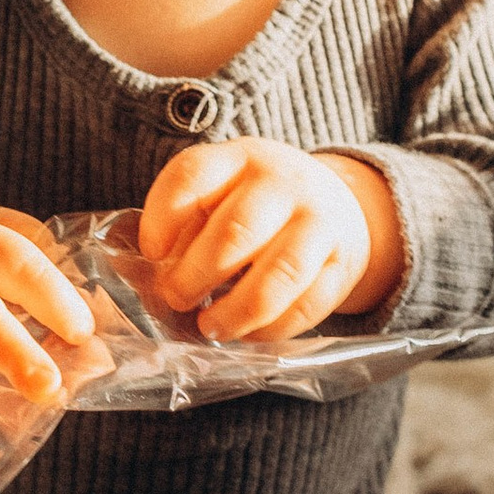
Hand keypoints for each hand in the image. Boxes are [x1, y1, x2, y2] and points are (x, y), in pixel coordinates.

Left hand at [137, 142, 402, 345]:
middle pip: (235, 230)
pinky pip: (308, 303)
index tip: (152, 254)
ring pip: (279, 273)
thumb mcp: (221, 193)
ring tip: (210, 328)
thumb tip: (150, 280)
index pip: (193, 175)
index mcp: (238, 159)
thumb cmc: (255, 204)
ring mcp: (320, 221)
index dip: (163, 217)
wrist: (335, 202)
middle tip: (176, 299)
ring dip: (237, 310)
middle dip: (196, 275)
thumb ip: (185, 226)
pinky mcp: (343, 262)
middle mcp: (282, 183)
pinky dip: (273, 328)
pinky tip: (249, 334)